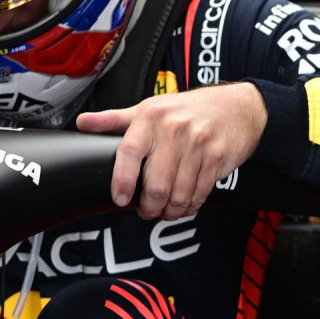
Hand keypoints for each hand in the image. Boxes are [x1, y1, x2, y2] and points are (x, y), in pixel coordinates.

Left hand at [76, 83, 266, 220]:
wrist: (237, 106)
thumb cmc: (187, 109)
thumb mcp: (149, 107)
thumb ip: (114, 119)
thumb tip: (82, 122)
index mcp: (151, 117)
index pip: (129, 152)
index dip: (122, 180)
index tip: (119, 199)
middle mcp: (175, 130)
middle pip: (156, 183)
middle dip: (149, 206)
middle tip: (145, 211)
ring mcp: (199, 144)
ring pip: (179, 193)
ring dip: (170, 211)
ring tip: (164, 212)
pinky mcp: (218, 158)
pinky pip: (200, 193)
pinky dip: (190, 207)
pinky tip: (184, 206)